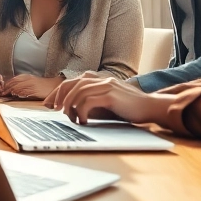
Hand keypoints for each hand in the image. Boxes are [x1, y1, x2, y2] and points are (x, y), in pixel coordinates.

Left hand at [0, 74, 62, 99]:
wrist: (54, 86)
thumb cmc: (43, 86)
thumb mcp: (32, 82)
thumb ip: (23, 84)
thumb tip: (13, 90)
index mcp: (26, 76)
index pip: (13, 79)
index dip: (6, 84)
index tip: (1, 89)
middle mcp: (28, 79)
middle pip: (13, 82)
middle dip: (6, 88)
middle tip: (0, 93)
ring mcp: (31, 84)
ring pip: (17, 86)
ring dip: (10, 90)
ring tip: (4, 94)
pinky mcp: (34, 89)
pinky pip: (24, 91)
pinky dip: (18, 92)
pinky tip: (14, 95)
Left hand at [44, 72, 172, 125]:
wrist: (151, 107)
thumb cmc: (127, 108)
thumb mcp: (105, 104)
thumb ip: (90, 102)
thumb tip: (70, 110)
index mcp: (97, 79)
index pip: (70, 82)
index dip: (57, 93)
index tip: (49, 104)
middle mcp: (100, 79)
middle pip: (70, 85)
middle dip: (59, 98)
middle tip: (55, 111)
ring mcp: (106, 85)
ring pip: (77, 93)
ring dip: (71, 107)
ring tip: (73, 119)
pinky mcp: (110, 95)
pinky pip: (88, 101)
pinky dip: (82, 112)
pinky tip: (84, 121)